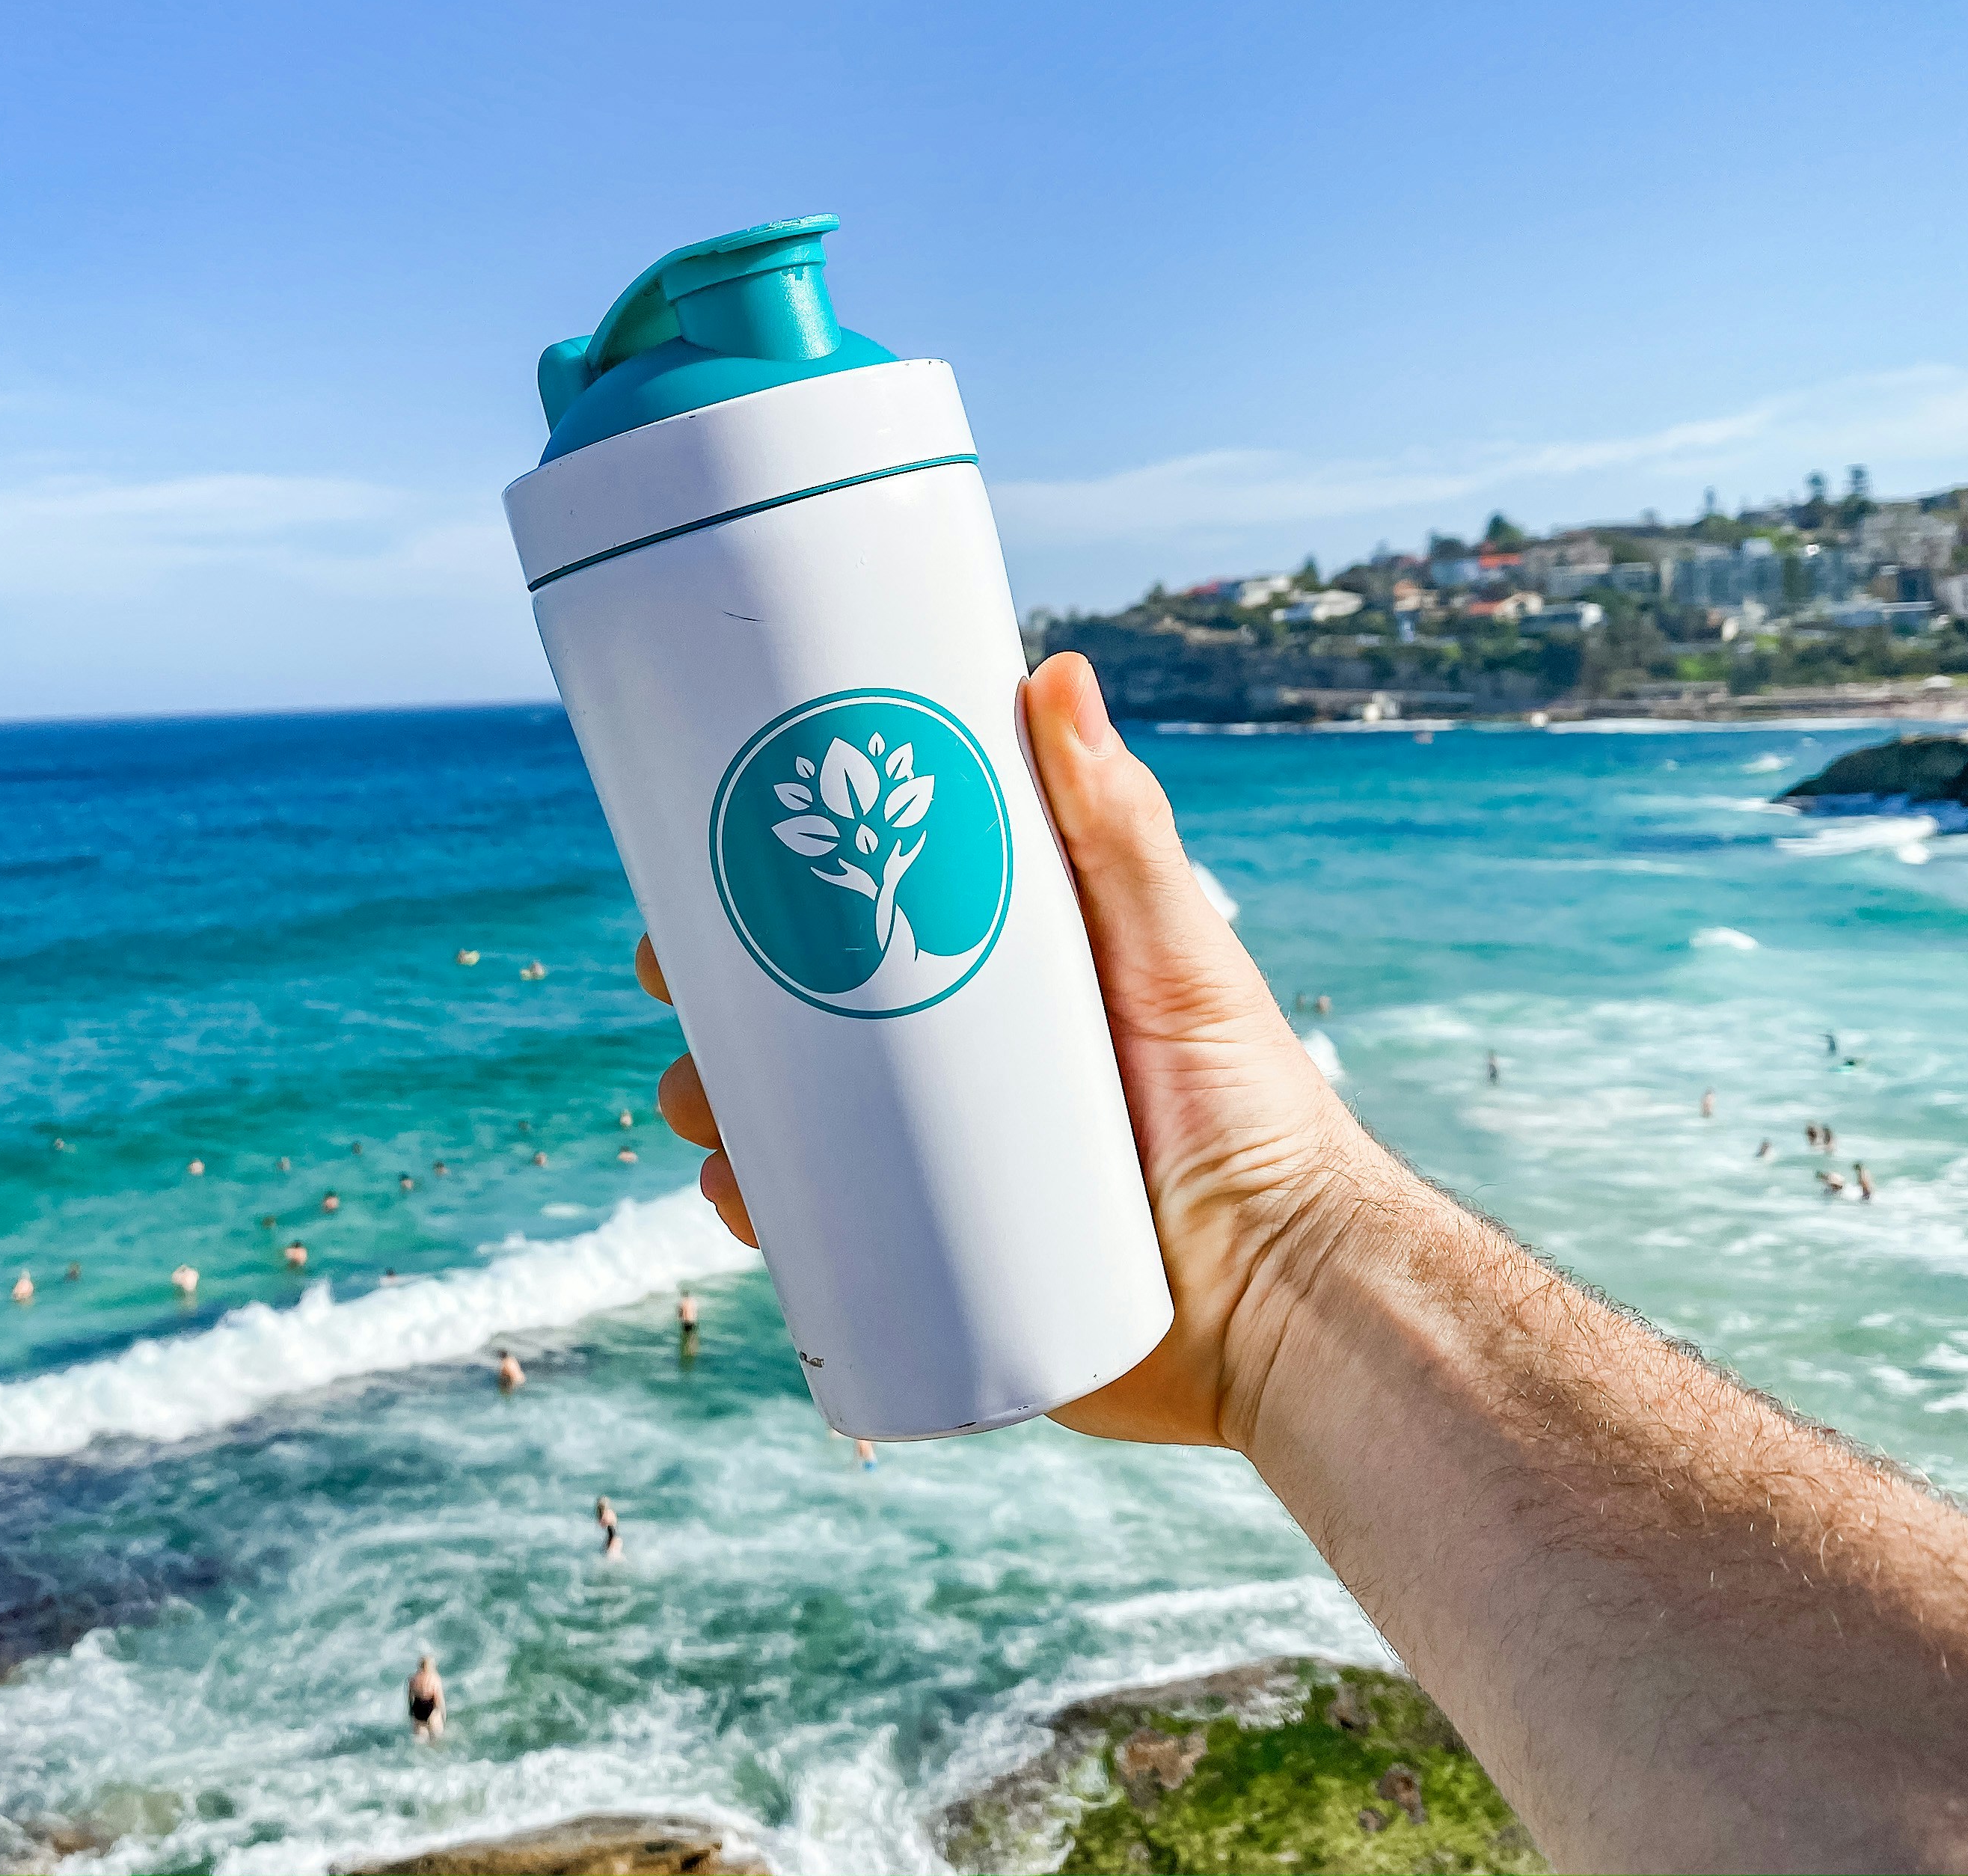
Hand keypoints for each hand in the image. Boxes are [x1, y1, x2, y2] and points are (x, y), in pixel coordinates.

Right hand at [637, 651, 1408, 1449]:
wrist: (1289, 1296)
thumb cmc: (1253, 1107)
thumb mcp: (1174, 950)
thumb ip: (1118, 827)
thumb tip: (1053, 671)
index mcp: (990, 983)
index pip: (852, 916)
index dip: (762, 889)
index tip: (697, 852)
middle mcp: (949, 1075)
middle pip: (794, 1021)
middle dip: (714, 1002)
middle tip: (678, 984)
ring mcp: (934, 1177)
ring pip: (788, 1131)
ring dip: (717, 1108)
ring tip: (701, 1105)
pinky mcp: (934, 1275)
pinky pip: (820, 1247)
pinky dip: (762, 1220)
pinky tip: (735, 1199)